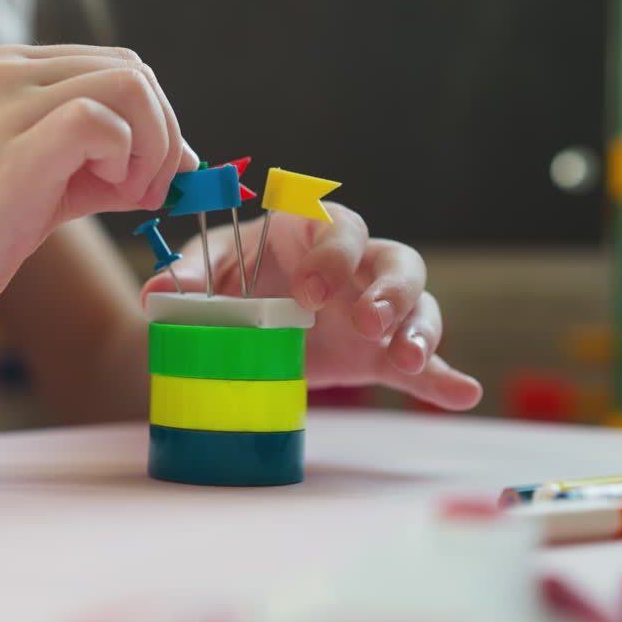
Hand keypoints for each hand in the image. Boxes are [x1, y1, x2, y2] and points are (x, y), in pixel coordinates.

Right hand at [0, 45, 198, 339]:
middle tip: (143, 194)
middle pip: (135, 72)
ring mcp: (5, 107)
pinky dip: (126, 160)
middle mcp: (8, 73)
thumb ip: (104, 164)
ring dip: (153, 148)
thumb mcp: (42, 183)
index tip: (145, 181)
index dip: (154, 123)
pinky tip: (108, 197)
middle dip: (164, 136)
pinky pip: (101, 122)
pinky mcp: (10, 153)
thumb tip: (184, 162)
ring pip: (130, 86)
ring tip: (127, 197)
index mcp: (11, 72)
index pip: (119, 68)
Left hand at [140, 206, 481, 410]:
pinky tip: (463, 393)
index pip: (336, 227)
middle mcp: (356, 265)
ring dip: (419, 330)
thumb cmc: (232, 278)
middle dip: (388, 290)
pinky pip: (424, 362)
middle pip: (394, 261)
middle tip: (368, 319)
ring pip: (419, 306)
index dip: (331, 254)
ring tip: (407, 359)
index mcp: (313, 232)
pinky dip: (444, 378)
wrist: (239, 323)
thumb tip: (157, 295)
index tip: (310, 289)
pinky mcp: (381, 352)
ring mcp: (377, 308)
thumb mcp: (208, 271)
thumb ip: (188, 277)